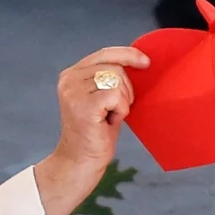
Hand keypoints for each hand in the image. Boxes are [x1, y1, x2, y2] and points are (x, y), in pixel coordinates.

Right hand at [34, 46, 149, 214]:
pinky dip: (121, 110)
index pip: (105, 53)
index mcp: (72, 75)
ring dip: (123, 101)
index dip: (128, 54)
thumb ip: (109, 79)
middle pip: (115, 67)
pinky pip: (116, 95)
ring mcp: (74, 91)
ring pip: (117, 80)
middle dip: (126, 89)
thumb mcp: (102, 99)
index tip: (145, 62)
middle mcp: (69, 79)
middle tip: (114, 110)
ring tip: (109, 116)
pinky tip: (109, 121)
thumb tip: (136, 62)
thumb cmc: (95, 133)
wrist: (80, 161)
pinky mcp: (83, 105)